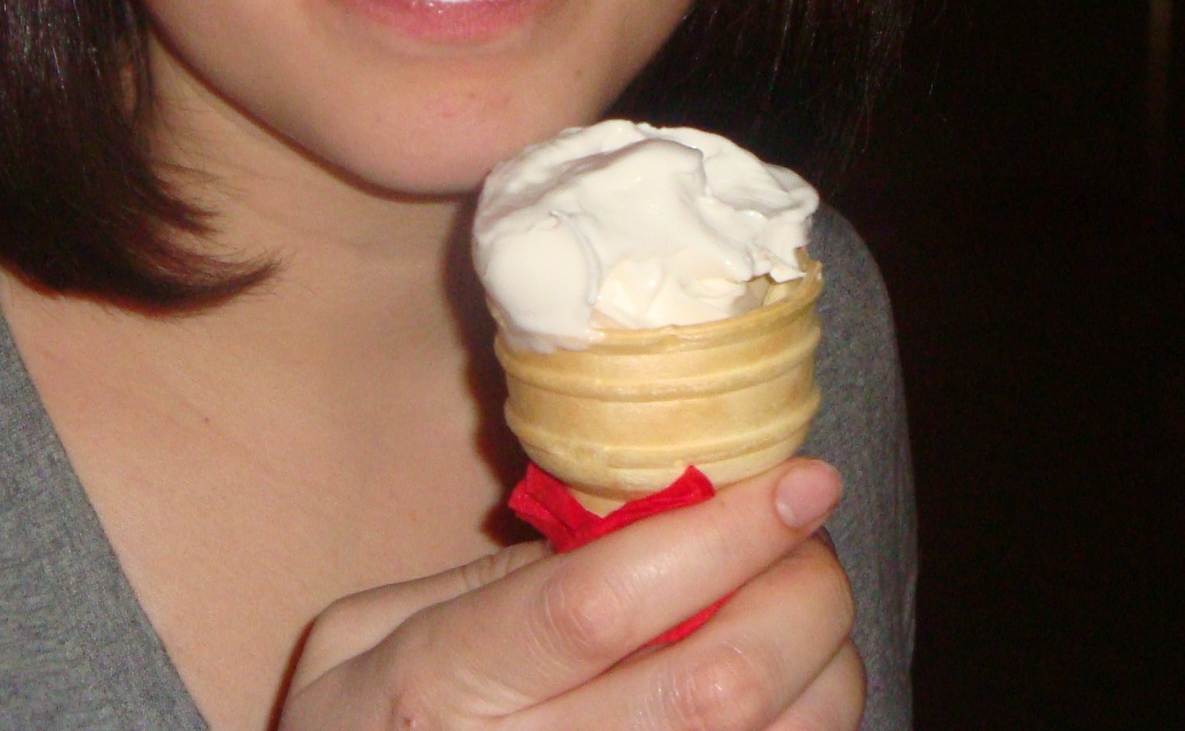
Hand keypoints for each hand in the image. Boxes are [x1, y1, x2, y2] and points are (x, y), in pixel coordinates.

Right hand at [279, 458, 860, 729]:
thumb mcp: (360, 638)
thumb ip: (483, 582)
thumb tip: (634, 526)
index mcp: (438, 686)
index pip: (596, 602)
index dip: (717, 536)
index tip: (798, 478)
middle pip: (713, 685)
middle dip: (799, 594)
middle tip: (808, 542)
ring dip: (823, 667)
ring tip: (802, 613)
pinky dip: (807, 728)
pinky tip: (790, 694)